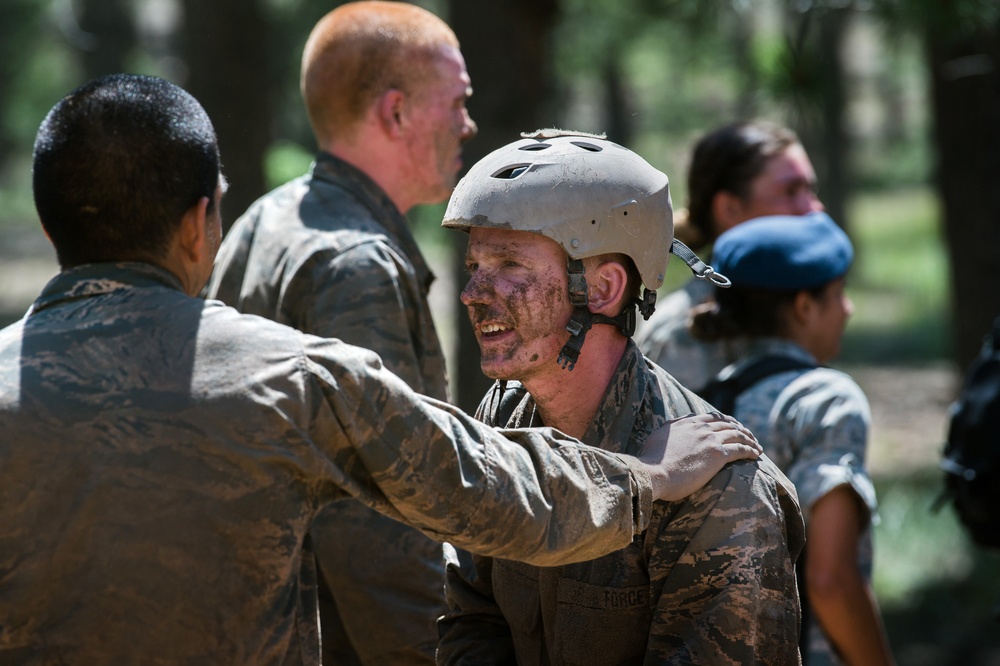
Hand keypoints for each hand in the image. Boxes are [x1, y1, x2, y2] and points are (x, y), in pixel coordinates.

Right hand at [638, 412, 761, 501]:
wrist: (653, 473)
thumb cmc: (651, 461)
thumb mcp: (659, 436)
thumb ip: (672, 427)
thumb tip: (681, 421)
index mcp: (686, 422)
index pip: (711, 417)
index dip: (724, 420)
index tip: (731, 425)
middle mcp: (700, 428)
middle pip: (728, 423)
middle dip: (741, 428)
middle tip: (748, 435)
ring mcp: (710, 440)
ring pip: (737, 434)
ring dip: (750, 439)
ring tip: (756, 446)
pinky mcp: (718, 455)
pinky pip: (741, 449)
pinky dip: (751, 450)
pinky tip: (757, 454)